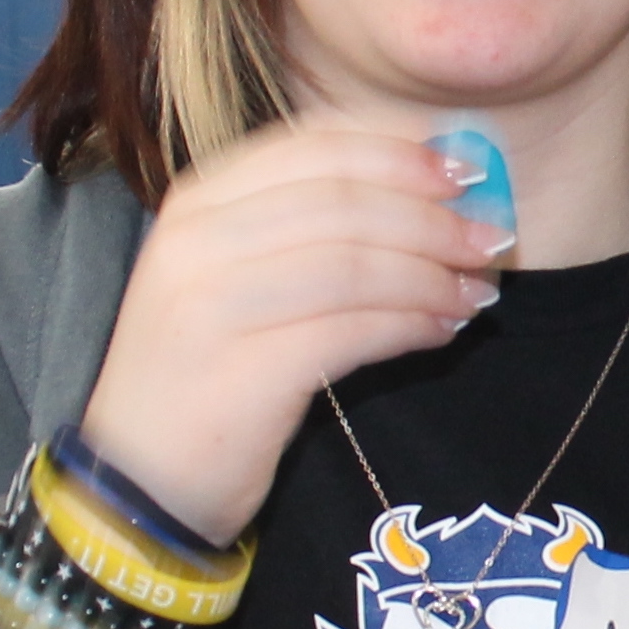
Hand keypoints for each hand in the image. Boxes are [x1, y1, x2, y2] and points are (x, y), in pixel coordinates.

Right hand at [80, 122, 505, 542]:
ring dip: (432, 273)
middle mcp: (195, 240)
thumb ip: (312, 230)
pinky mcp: (238, 372)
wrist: (136, 483)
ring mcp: (209, 305)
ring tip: (477, 292)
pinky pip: (350, 329)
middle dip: (433, 216)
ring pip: (353, 262)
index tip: (469, 168)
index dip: (402, 151)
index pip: (316, 145)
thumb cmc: (209, 374)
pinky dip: (410, 323)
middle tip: (491, 237)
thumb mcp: (243, 279)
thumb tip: (433, 197)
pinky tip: (444, 330)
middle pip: (344, 200)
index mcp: (198, 201)